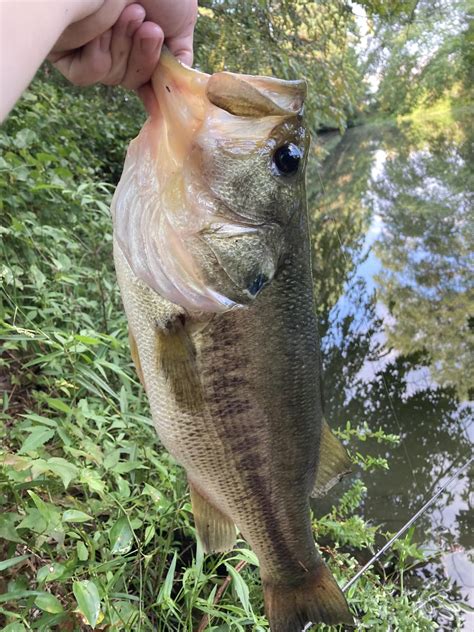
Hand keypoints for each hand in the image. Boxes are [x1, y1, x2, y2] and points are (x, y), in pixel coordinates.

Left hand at [48, 0, 196, 88]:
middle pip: (131, 80)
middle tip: (149, 28)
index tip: (162, 98)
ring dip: (124, 49)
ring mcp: (90, 43)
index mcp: (138, 35)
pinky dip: (99, 55)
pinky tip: (101, 27)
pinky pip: (87, 75)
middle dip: (143, 58)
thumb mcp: (181, 21)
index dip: (154, 87)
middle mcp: (114, 39)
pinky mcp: (66, 48)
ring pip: (112, 78)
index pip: (145, 73)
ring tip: (129, 13)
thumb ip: (178, 57)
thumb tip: (174, 92)